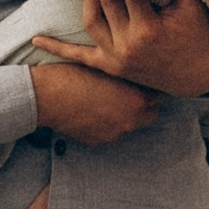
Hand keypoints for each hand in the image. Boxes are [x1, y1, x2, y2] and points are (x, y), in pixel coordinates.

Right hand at [29, 52, 157, 144]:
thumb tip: (142, 72)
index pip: (161, 95)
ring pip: (130, 123)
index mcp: (138, 100)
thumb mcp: (108, 67)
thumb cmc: (75, 74)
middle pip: (151, 113)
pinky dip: (107, 122)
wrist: (47, 95)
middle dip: (144, 102)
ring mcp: (116, 134)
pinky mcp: (99, 141)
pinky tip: (94, 109)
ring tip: (108, 98)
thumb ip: (130, 73)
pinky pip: (111, 131)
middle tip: (130, 88)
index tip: (145, 78)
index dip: (152, 84)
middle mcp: (131, 120)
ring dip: (125, 112)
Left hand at [52, 0, 208, 101]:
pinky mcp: (109, 66)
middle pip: (106, 1)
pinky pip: (79, 57)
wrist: (198, 76)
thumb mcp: (191, 5)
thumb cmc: (196, 36)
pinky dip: (57, 49)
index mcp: (147, 29)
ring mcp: (115, 58)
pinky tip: (37, 39)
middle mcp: (127, 44)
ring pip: (90, 21)